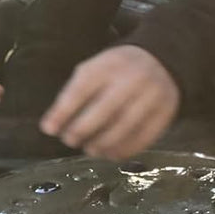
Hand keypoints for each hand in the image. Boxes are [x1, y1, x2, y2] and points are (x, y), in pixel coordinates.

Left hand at [40, 44, 180, 159]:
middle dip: (82, 130)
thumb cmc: (119, 69)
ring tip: (91, 150)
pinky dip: (125, 150)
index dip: (63, 112)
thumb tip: (52, 126)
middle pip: (104, 110)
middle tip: (70, 140)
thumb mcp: (95, 68)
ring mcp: (151, 96)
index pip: (82, 89)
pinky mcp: (165, 112)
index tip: (49, 129)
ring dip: (103, 144)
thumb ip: (74, 93)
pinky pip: (144, 137)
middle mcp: (132, 79)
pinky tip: (112, 154)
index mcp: (109, 65)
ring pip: (124, 127)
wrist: (162, 60)